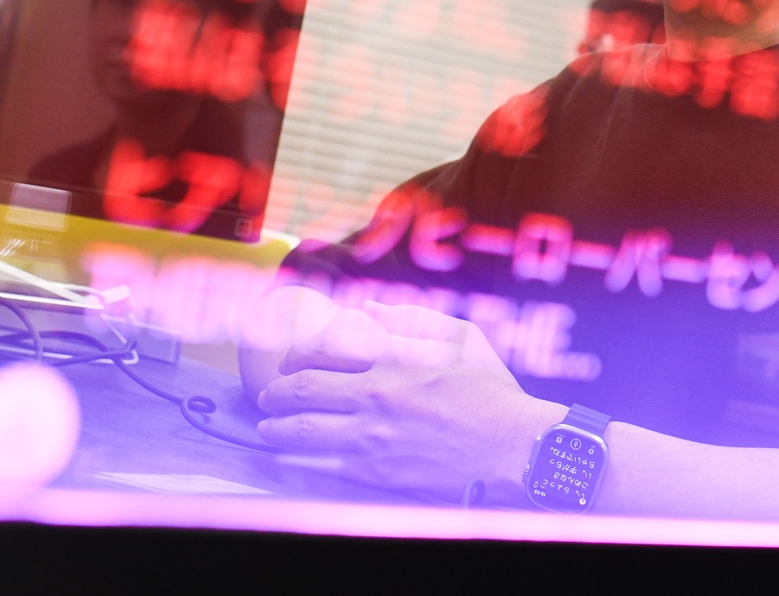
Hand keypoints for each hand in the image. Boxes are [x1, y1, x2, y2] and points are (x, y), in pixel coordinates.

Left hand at [255, 301, 565, 499]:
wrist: (511, 447)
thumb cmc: (490, 390)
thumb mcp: (459, 337)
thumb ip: (410, 318)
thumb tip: (369, 308)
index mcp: (394, 356)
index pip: (324, 346)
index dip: (297, 353)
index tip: (291, 361)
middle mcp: (376, 393)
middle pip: (305, 388)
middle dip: (278, 390)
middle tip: (271, 394)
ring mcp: (374, 435)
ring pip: (305, 428)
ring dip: (277, 425)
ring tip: (268, 424)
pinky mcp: (377, 470)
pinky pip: (321, 464)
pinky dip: (295, 458)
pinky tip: (284, 455)